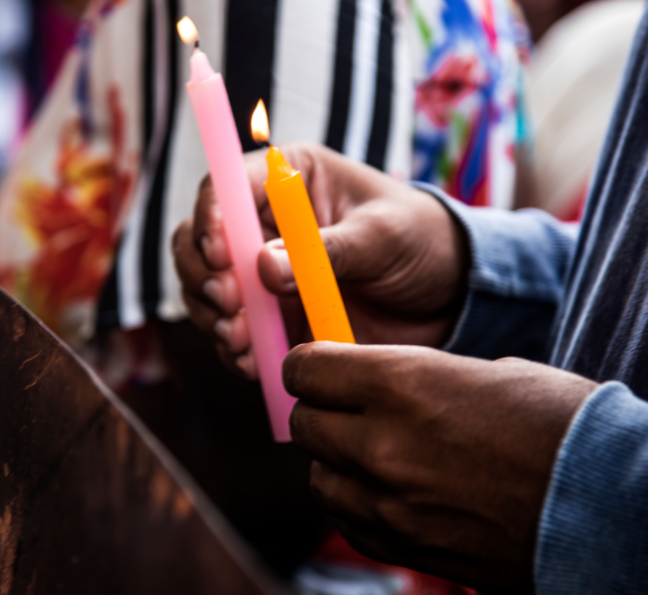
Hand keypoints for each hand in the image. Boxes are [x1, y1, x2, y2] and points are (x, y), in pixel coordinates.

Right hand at [172, 142, 467, 378]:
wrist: (448, 295)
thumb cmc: (420, 241)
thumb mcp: (384, 236)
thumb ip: (328, 250)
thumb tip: (262, 268)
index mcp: (287, 180)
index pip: (227, 187)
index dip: (213, 218)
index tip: (221, 255)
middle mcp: (263, 224)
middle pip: (199, 242)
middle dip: (204, 276)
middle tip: (229, 304)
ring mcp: (262, 276)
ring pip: (206, 292)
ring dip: (214, 318)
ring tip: (241, 338)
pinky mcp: (270, 318)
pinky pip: (234, 335)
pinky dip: (236, 350)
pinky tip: (252, 361)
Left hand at [285, 342, 597, 594]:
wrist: (612, 505)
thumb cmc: (562, 424)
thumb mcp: (484, 371)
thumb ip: (414, 378)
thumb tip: (377, 385)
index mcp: (404, 383)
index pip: (306, 370)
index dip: (310, 365)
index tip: (320, 366)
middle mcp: (384, 445)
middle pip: (305, 425)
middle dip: (321, 411)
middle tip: (349, 407)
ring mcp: (392, 505)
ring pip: (318, 478)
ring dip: (335, 461)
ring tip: (371, 451)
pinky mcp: (406, 549)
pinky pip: (347, 523)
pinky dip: (356, 504)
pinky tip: (387, 491)